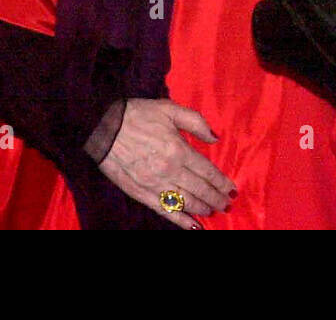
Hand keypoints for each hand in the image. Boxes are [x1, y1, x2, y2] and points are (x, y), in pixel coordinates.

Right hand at [97, 99, 236, 229]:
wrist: (103, 128)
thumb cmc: (139, 115)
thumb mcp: (171, 109)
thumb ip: (196, 123)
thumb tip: (215, 138)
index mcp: (179, 150)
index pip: (207, 172)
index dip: (221, 182)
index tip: (232, 190)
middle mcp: (170, 171)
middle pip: (200, 190)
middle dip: (216, 199)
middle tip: (227, 205)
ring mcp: (155, 185)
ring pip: (185, 203)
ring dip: (202, 209)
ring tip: (213, 211)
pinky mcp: (141, 194)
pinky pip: (164, 210)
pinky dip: (180, 220)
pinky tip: (192, 226)